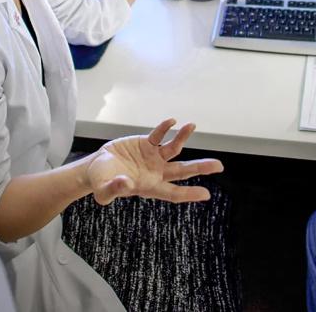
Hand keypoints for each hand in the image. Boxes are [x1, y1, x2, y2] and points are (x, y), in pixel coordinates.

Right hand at [84, 119, 224, 205]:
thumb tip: (125, 183)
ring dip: (182, 138)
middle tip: (219, 166)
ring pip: (173, 148)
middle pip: (183, 170)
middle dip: (201, 167)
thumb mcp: (103, 191)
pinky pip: (159, 135)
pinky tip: (171, 121)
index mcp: (150, 187)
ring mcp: (153, 157)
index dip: (190, 194)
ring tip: (191, 126)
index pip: (174, 193)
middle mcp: (156, 172)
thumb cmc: (101, 183)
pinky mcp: (146, 144)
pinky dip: (164, 128)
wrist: (96, 167)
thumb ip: (114, 189)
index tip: (207, 194)